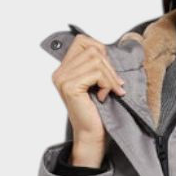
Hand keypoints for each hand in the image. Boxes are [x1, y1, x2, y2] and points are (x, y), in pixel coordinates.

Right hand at [51, 35, 125, 149]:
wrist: (92, 134)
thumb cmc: (97, 111)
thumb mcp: (96, 82)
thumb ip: (96, 64)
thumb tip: (107, 49)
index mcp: (64, 69)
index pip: (82, 41)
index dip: (100, 50)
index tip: (108, 70)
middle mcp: (60, 72)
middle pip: (92, 50)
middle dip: (110, 67)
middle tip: (115, 85)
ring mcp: (63, 79)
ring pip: (96, 60)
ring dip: (110, 77)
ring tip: (110, 91)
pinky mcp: (70, 87)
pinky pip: (96, 73)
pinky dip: (106, 84)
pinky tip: (103, 96)